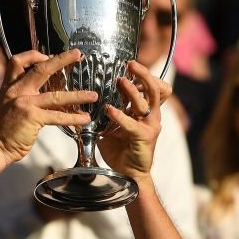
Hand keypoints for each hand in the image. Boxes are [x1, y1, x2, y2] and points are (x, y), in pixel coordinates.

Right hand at [0, 49, 95, 162]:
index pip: (17, 61)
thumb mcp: (7, 106)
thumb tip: (39, 91)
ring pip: (56, 95)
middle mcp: (16, 92)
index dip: (33, 55)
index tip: (48, 56)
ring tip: (93, 96)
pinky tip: (84, 119)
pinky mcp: (32, 117)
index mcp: (9, 88)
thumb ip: (20, 96)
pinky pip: (57, 116)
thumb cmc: (3, 130)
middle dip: (61, 59)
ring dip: (78, 95)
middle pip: (41, 69)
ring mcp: (24, 103)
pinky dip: (73, 118)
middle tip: (78, 54)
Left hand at [96, 60, 164, 182]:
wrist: (128, 174)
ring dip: (133, 90)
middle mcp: (151, 115)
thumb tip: (83, 100)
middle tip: (130, 64)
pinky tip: (108, 109)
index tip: (128, 64)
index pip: (151, 87)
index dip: (143, 75)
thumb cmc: (119, 149)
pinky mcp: (144, 137)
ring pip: (147, 102)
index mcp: (145, 111)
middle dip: (143, 74)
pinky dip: (120, 115)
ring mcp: (150, 125)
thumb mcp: (109, 126)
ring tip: (121, 81)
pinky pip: (132, 123)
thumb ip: (104, 113)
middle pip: (155, 89)